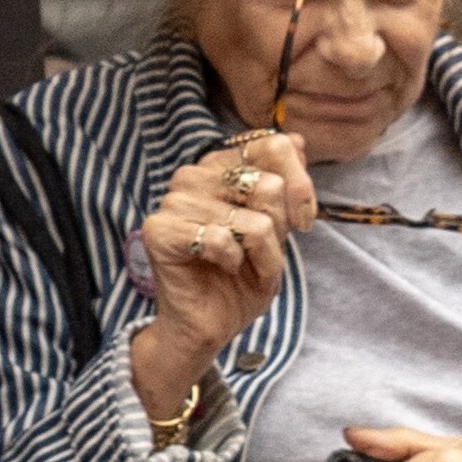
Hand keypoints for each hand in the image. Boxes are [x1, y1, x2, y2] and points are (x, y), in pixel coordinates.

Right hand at [130, 130, 317, 429]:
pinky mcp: (159, 229)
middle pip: (269, 185)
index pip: (274, 145)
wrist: (213, 323)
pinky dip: (236, 264)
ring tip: (241, 265)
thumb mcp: (279, 227)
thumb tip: (296, 139)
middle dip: (279, 230)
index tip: (303, 221)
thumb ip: (286, 183)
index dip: (300, 185)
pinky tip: (221, 270)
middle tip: (258, 252)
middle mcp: (195, 174)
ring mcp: (174, 199)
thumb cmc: (244, 275)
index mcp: (222, 165)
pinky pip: (224, 240)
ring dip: (261, 254)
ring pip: (254, 220)